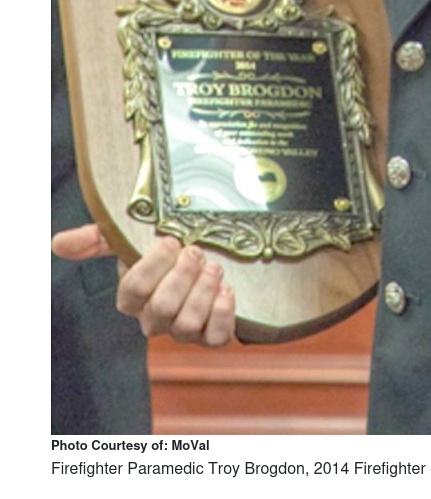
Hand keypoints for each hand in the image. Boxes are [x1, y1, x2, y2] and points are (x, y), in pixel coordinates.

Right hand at [52, 225, 235, 346]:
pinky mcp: (211, 335)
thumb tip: (57, 243)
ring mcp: (183, 331)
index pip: (133, 290)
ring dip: (203, 291)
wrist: (207, 256)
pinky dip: (223, 313)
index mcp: (132, 297)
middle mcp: (155, 320)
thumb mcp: (129, 238)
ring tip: (213, 267)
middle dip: (181, 277)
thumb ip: (94, 239)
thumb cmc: (164, 251)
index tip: (170, 240)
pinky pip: (216, 338)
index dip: (152, 266)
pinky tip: (227, 290)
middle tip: (195, 252)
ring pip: (187, 324)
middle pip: (161, 309)